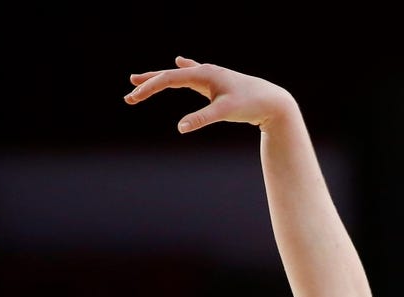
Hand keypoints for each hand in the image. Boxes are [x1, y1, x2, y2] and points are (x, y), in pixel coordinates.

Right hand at [124, 55, 295, 132]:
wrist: (273, 101)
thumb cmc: (250, 104)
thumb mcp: (224, 112)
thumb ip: (201, 119)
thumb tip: (180, 128)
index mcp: (203, 74)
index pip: (168, 79)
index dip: (149, 88)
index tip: (132, 98)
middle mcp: (205, 71)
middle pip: (170, 75)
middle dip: (149, 83)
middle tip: (129, 92)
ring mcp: (211, 77)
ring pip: (180, 75)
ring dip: (161, 78)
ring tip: (142, 79)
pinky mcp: (217, 85)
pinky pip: (194, 76)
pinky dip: (184, 71)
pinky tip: (181, 60)